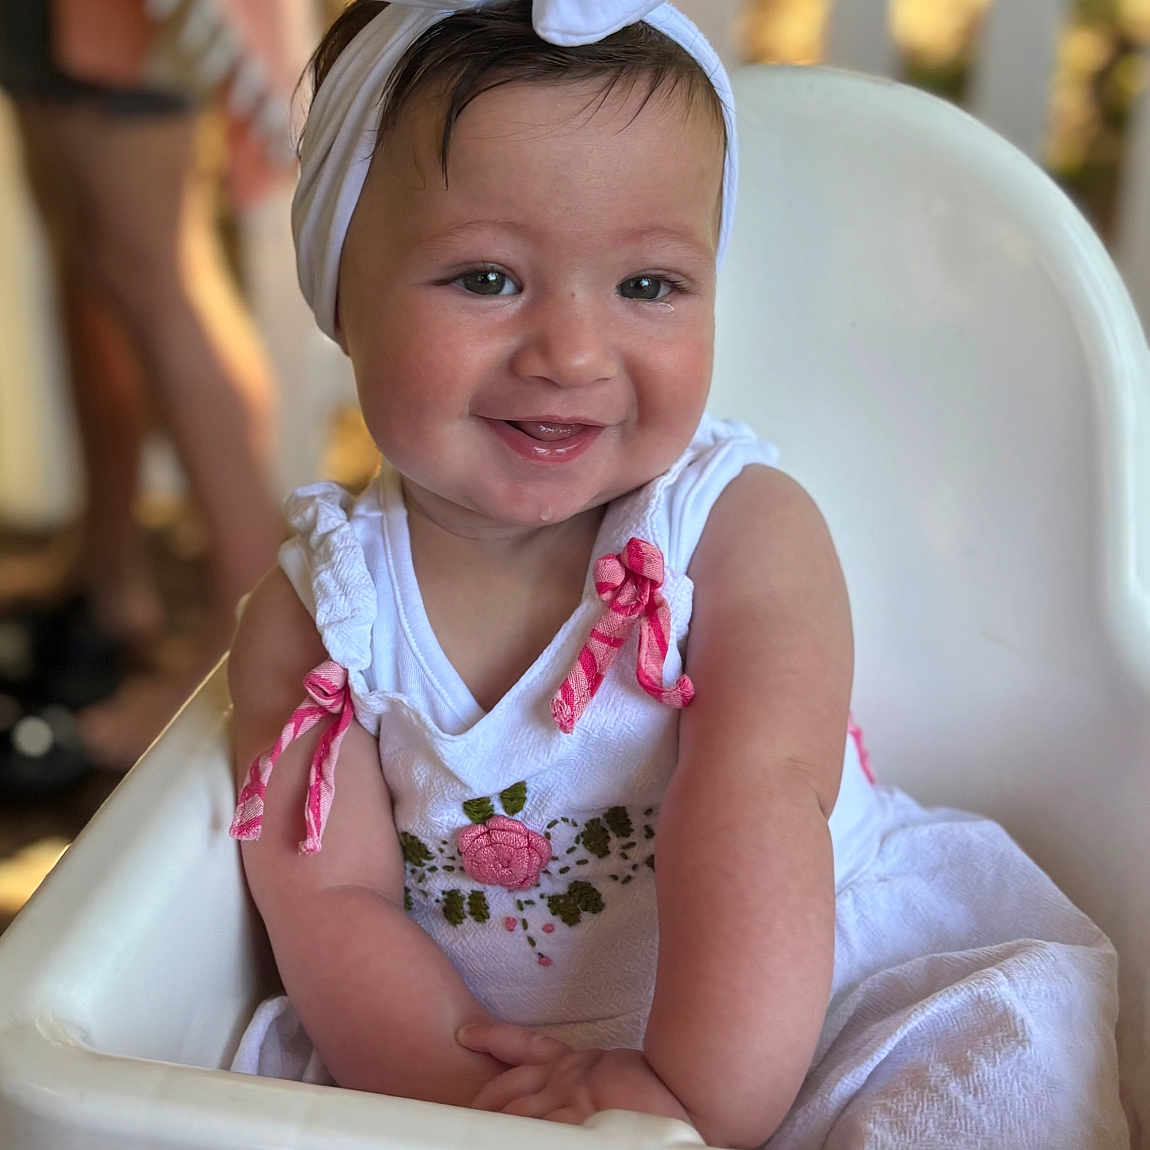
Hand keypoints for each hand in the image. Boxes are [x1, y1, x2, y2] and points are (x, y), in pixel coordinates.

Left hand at [457, 1021, 692, 1127]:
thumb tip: (566, 1098)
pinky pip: (533, 1128)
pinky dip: (512, 1132)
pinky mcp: (576, 1120)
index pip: (525, 1045)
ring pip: (515, 1108)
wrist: (686, 1097)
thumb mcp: (616, 1074)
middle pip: (509, 1084)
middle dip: (482, 1099)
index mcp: (577, 1062)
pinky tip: (492, 1136)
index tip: (465, 1034)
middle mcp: (567, 1077)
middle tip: (459, 1111)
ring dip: (490, 1119)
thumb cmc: (660, 1094)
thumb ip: (588, 1082)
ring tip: (465, 1130)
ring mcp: (569, 1099)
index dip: (493, 1037)